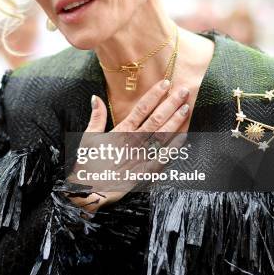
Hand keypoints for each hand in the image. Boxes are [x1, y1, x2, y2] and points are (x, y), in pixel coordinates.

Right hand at [66, 79, 189, 210]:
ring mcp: (140, 156)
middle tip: (183, 91)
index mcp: (120, 131)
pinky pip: (163, 159)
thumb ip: (96, 117)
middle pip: (156, 119)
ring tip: (186, 108)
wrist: (88, 191)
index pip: (141, 109)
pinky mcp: (144, 172)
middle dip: (170, 104)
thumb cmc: (87, 164)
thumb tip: (95, 97)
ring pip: (161, 135)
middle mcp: (132, 141)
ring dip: (175, 121)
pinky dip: (174, 148)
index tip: (166, 83)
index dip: (154, 95)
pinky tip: (184, 137)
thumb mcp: (88, 138)